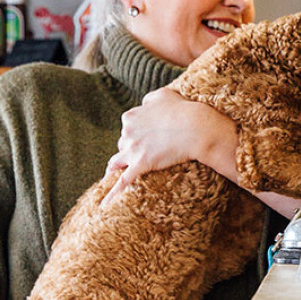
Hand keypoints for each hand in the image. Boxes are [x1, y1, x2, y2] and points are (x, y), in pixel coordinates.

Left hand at [102, 88, 235, 205]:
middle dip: (131, 149)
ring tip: (112, 177)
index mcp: (130, 116)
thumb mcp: (163, 95)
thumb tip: (144, 104)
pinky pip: (123, 182)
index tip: (147, 137)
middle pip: (123, 145)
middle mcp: (127, 132)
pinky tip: (105, 205)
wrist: (196, 127)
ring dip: (117, 168)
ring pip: (118, 162)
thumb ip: (149, 99)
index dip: (137, 134)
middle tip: (147, 153)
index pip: (127, 128)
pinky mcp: (140, 165)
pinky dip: (112, 194)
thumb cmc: (183, 109)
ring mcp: (132, 150)